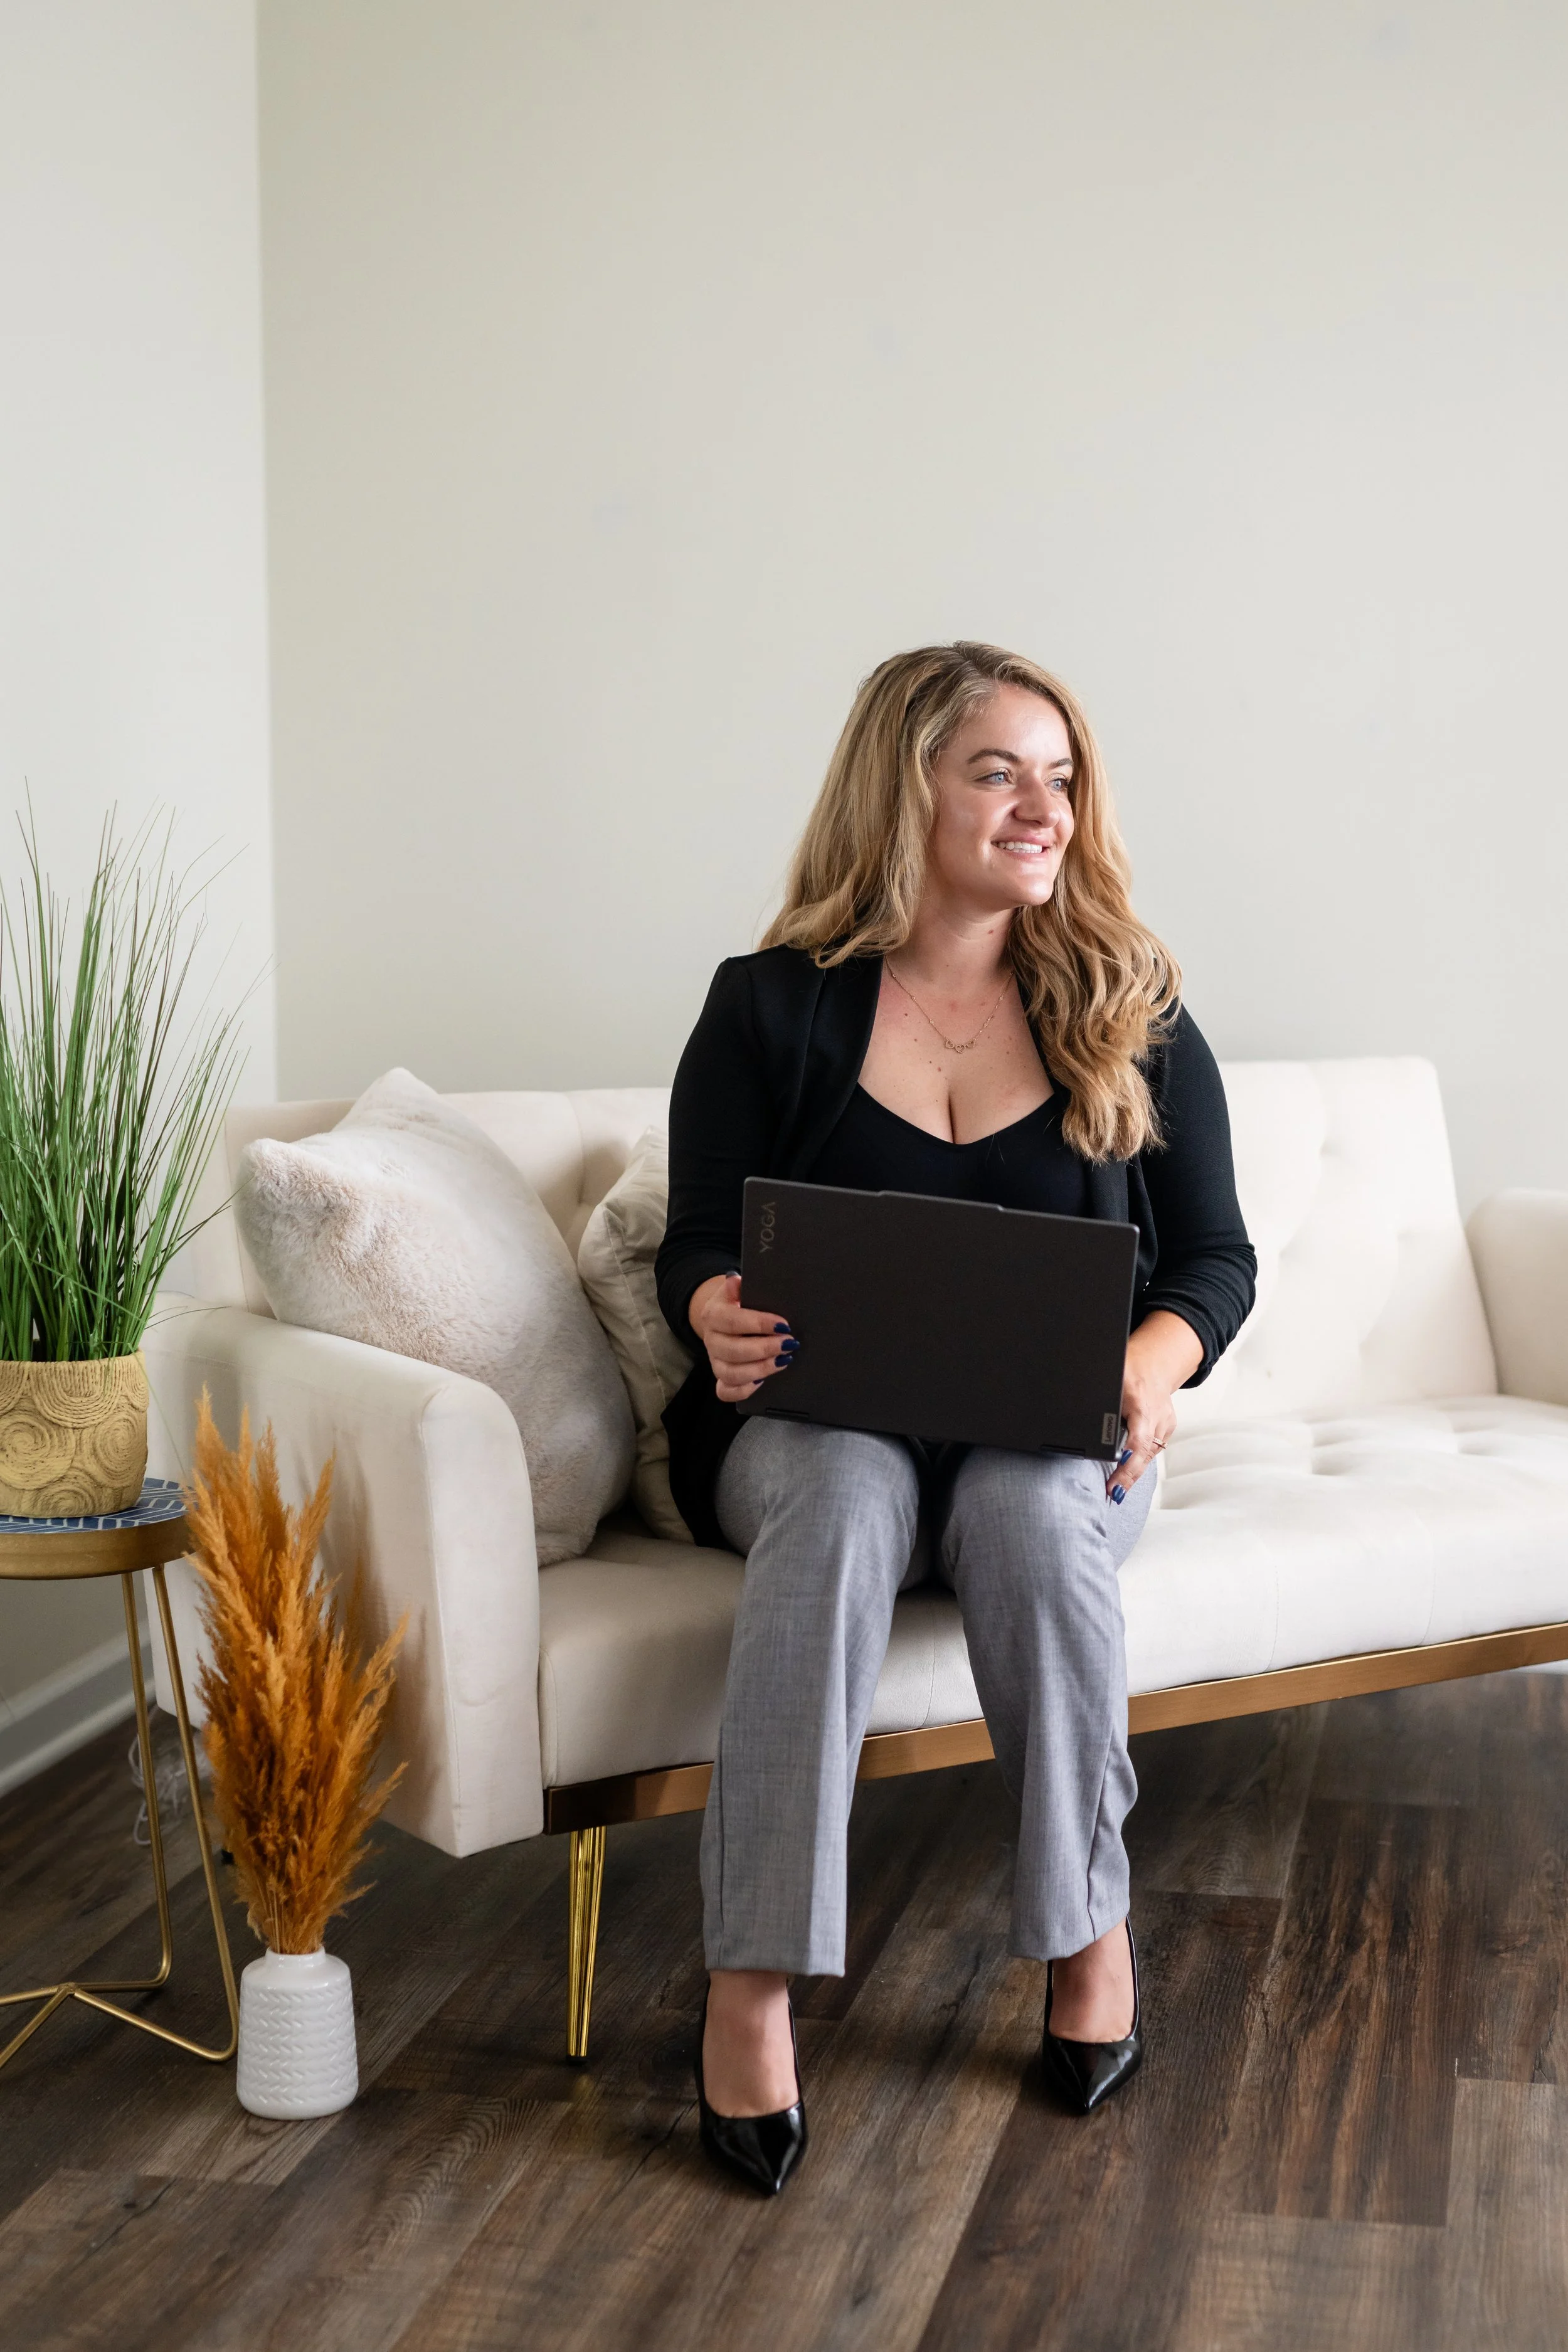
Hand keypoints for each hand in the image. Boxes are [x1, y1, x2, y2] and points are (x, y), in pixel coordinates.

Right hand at [689, 1273, 797, 1403]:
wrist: (723, 1319)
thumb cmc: (737, 1304)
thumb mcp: (737, 1289)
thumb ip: (737, 1286)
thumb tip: (736, 1280)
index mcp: (712, 1315)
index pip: (733, 1321)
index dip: (759, 1324)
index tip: (784, 1325)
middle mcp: (710, 1340)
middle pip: (733, 1351)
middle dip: (765, 1349)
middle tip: (789, 1344)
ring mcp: (715, 1362)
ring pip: (730, 1374)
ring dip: (760, 1370)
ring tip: (783, 1360)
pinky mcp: (721, 1378)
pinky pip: (726, 1392)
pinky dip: (744, 1390)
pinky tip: (762, 1382)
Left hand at [1109, 1309, 1201, 1499]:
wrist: (1157, 1361)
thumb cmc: (1131, 1367)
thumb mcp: (1111, 1375)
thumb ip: (1097, 1395)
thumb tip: (1067, 1404)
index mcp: (1141, 1402)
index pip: (1137, 1438)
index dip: (1127, 1460)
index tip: (1115, 1476)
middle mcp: (1157, 1416)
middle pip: (1145, 1453)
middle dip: (1128, 1476)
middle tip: (1113, 1493)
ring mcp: (1165, 1424)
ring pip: (1150, 1455)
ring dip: (1134, 1473)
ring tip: (1116, 1491)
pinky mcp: (1166, 1428)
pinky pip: (1153, 1449)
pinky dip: (1140, 1462)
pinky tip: (1127, 1476)